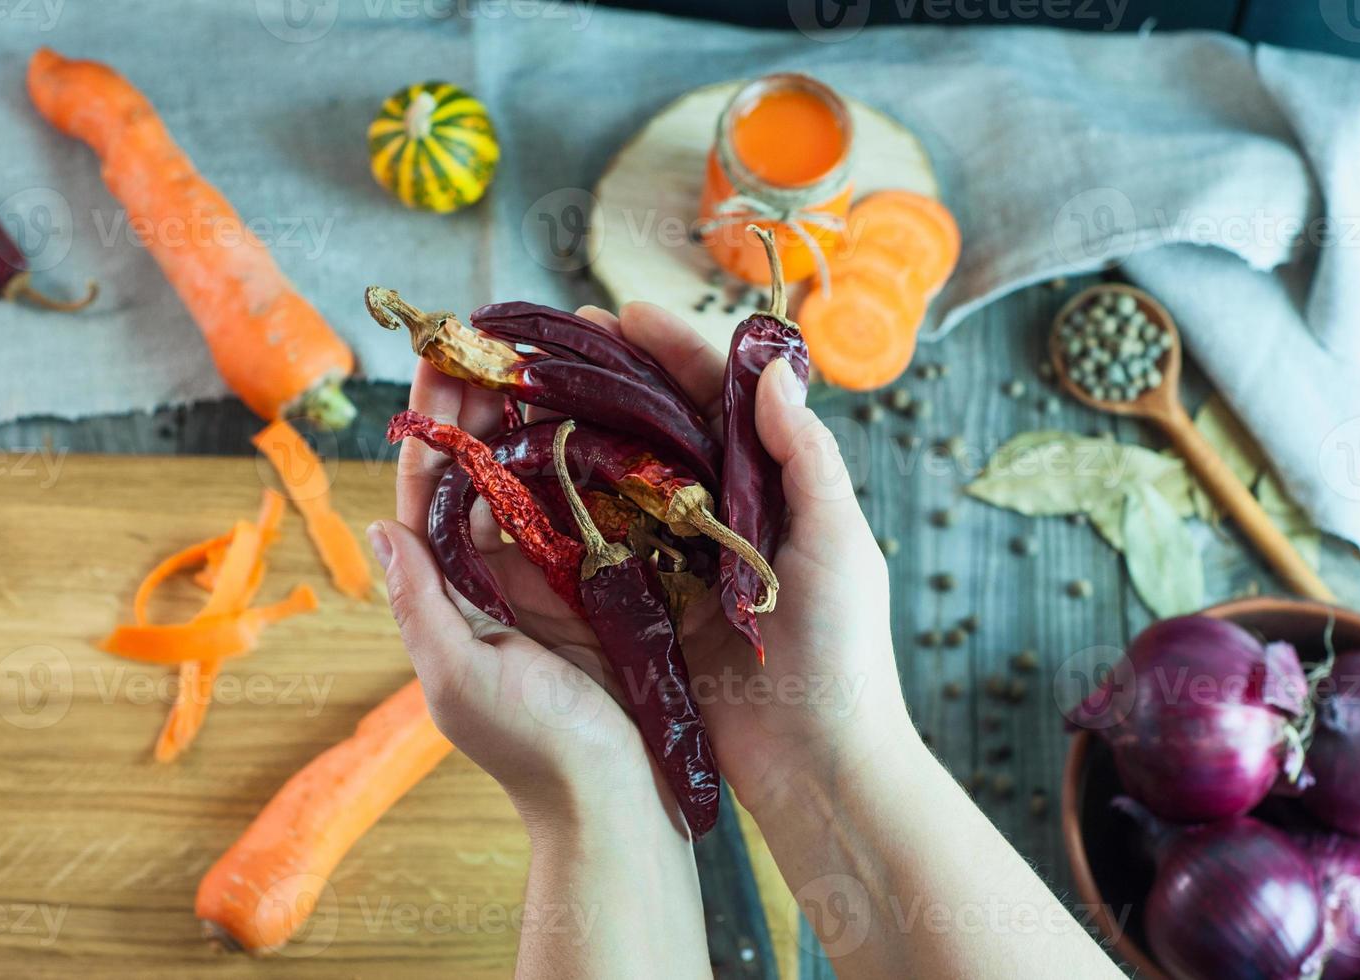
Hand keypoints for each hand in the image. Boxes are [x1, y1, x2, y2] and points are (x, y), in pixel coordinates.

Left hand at [371, 358, 669, 831]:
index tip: (435, 355)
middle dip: (483, 400)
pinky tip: (608, 410)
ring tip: (547, 353)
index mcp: (452, 591)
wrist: (621, 801)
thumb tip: (382, 530)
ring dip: (539, 415)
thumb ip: (422, 607)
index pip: (429, 490)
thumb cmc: (536, 752)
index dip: (430, 423)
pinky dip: (596, 457)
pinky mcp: (610, 579)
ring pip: (539, 476)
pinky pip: (596, 506)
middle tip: (493, 332)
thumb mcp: (462, 682)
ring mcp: (555, 573)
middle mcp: (496, 573)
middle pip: (483, 468)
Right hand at [555, 304, 919, 823]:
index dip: (672, 352)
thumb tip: (773, 366)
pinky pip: (594, 553)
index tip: (625, 315)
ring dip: (573, 439)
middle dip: (608, 382)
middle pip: (654, 430)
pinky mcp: (643, 610)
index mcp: (767, 488)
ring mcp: (675, 561)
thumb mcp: (838, 540)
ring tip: (521, 399)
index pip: (715, 400)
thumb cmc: (844, 647)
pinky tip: (515, 486)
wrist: (817, 760)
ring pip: (616, 484)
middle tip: (553, 345)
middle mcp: (716, 515)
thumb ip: (806, 455)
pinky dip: (557, 518)